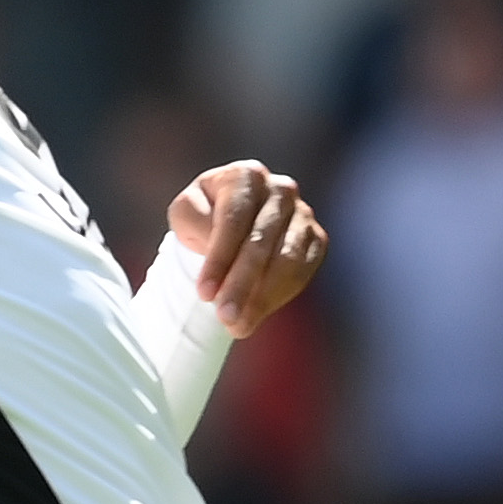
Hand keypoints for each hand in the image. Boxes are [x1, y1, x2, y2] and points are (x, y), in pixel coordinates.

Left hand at [169, 159, 327, 339]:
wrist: (232, 225)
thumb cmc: (203, 218)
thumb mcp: (185, 214)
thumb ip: (193, 221)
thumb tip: (214, 243)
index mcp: (247, 176)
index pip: (234, 219)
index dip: (219, 259)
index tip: (204, 294)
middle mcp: (281, 189)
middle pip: (262, 241)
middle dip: (242, 284)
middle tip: (225, 319)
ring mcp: (303, 215)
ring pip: (287, 261)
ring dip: (262, 298)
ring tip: (238, 327)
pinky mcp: (316, 240)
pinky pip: (303, 273)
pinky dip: (279, 296)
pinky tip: (256, 314)